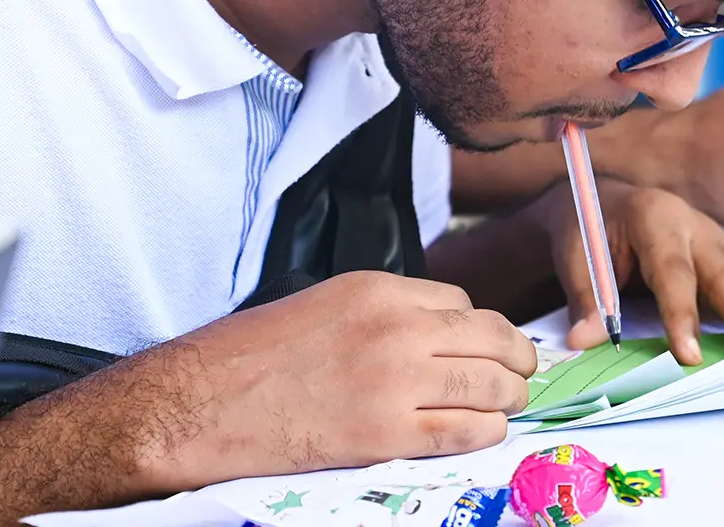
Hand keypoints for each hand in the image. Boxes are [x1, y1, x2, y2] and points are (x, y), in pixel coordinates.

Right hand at [128, 273, 535, 490]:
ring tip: (512, 403)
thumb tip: (429, 332)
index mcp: (378, 290)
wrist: (200, 403)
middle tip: (523, 371)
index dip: (477, 326)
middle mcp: (396, 329)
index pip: (460, 301)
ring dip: (510, 396)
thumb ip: (380, 313)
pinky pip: (463, 430)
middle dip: (515, 356)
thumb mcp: (323, 305)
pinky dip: (487, 432)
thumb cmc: (250, 356)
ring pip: (488, 384)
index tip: (482, 343)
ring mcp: (395, 381)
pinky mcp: (385, 433)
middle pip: (490, 336)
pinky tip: (488, 431)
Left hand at [546, 182, 723, 367]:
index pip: (673, 274)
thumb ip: (586, 297)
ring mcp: (723, 243)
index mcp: (656, 220)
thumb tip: (582, 340)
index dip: (682, 317)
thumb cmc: (589, 227)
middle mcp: (698, 229)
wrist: (605, 196)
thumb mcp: (575, 255)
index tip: (691, 358)